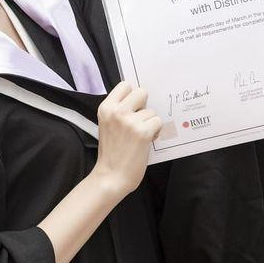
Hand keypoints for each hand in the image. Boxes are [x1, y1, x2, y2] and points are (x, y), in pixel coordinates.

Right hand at [94, 81, 162, 196]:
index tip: (132, 107)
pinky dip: (155, 132)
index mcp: (105, 108)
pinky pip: (158, 122)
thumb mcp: (106, 125)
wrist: (111, 176)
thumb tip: (139, 100)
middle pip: (141, 92)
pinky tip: (146, 141)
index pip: (125, 85)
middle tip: (138, 121)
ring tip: (140, 136)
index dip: (132, 96)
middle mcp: (117, 111)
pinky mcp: (143, 132)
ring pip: (151, 111)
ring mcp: (130, 121)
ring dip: (149, 123)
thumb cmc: (111, 153)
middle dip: (143, 106)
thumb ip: (118, 111)